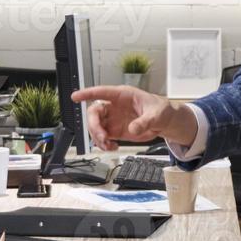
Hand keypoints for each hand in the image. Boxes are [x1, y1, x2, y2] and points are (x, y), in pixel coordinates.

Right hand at [70, 85, 194, 152]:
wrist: (165, 122)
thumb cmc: (161, 110)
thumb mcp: (156, 114)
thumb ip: (145, 121)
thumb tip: (133, 129)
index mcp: (122, 96)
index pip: (101, 92)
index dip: (87, 93)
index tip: (75, 97)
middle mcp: (114, 106)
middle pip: (94, 113)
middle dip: (94, 126)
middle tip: (103, 138)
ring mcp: (113, 119)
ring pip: (95, 126)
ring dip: (98, 138)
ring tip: (109, 146)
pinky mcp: (115, 131)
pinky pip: (103, 137)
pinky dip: (104, 144)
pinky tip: (113, 148)